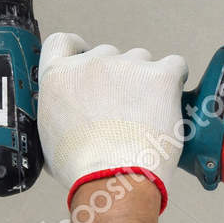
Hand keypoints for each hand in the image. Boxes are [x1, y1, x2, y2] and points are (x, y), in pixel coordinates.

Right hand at [37, 33, 189, 211]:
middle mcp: (90, 63)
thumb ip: (56, 113)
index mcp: (58, 77)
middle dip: (117, 77)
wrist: (115, 180)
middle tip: (124, 110)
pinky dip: (174, 81)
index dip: (78, 51)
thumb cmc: (83, 169)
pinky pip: (174, 66)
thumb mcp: (49, 139)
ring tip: (147, 116)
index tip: (89, 64)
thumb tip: (63, 116)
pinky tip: (170, 103)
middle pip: (108, 55)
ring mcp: (127, 66)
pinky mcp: (161, 75)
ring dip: (145, 81)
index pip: (63, 42)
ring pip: (141, 60)